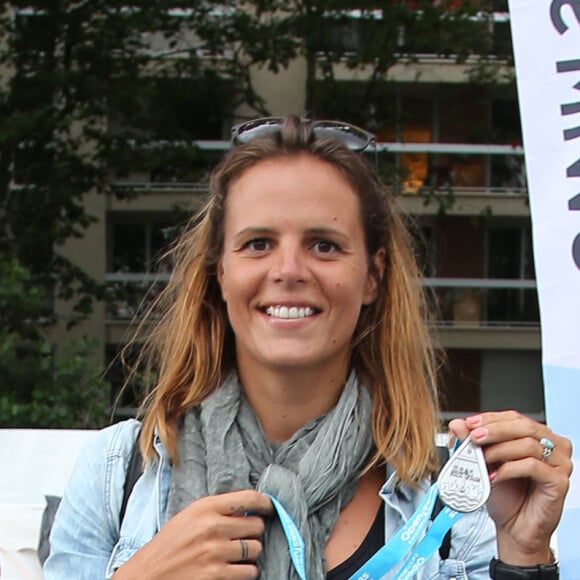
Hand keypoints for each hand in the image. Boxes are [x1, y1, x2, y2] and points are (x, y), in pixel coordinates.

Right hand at [113, 489, 272, 579]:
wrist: (147, 575)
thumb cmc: (169, 544)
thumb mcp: (190, 517)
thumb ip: (217, 510)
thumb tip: (248, 510)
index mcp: (205, 507)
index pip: (248, 498)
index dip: (265, 502)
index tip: (270, 507)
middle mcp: (212, 527)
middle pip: (257, 525)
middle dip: (254, 531)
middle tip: (245, 535)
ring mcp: (215, 553)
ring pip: (256, 549)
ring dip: (251, 553)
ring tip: (237, 554)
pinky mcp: (216, 576)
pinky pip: (249, 571)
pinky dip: (247, 571)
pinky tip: (234, 568)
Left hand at [449, 411, 571, 565]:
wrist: (514, 527)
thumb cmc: (505, 495)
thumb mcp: (483, 463)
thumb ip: (471, 441)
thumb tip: (457, 423)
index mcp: (536, 436)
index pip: (514, 417)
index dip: (490, 418)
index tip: (470, 423)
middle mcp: (552, 446)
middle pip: (524, 426)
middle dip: (494, 430)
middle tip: (474, 437)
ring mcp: (559, 464)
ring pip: (528, 444)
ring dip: (499, 450)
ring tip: (482, 461)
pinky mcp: (559, 482)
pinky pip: (533, 466)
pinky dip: (508, 469)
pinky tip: (494, 476)